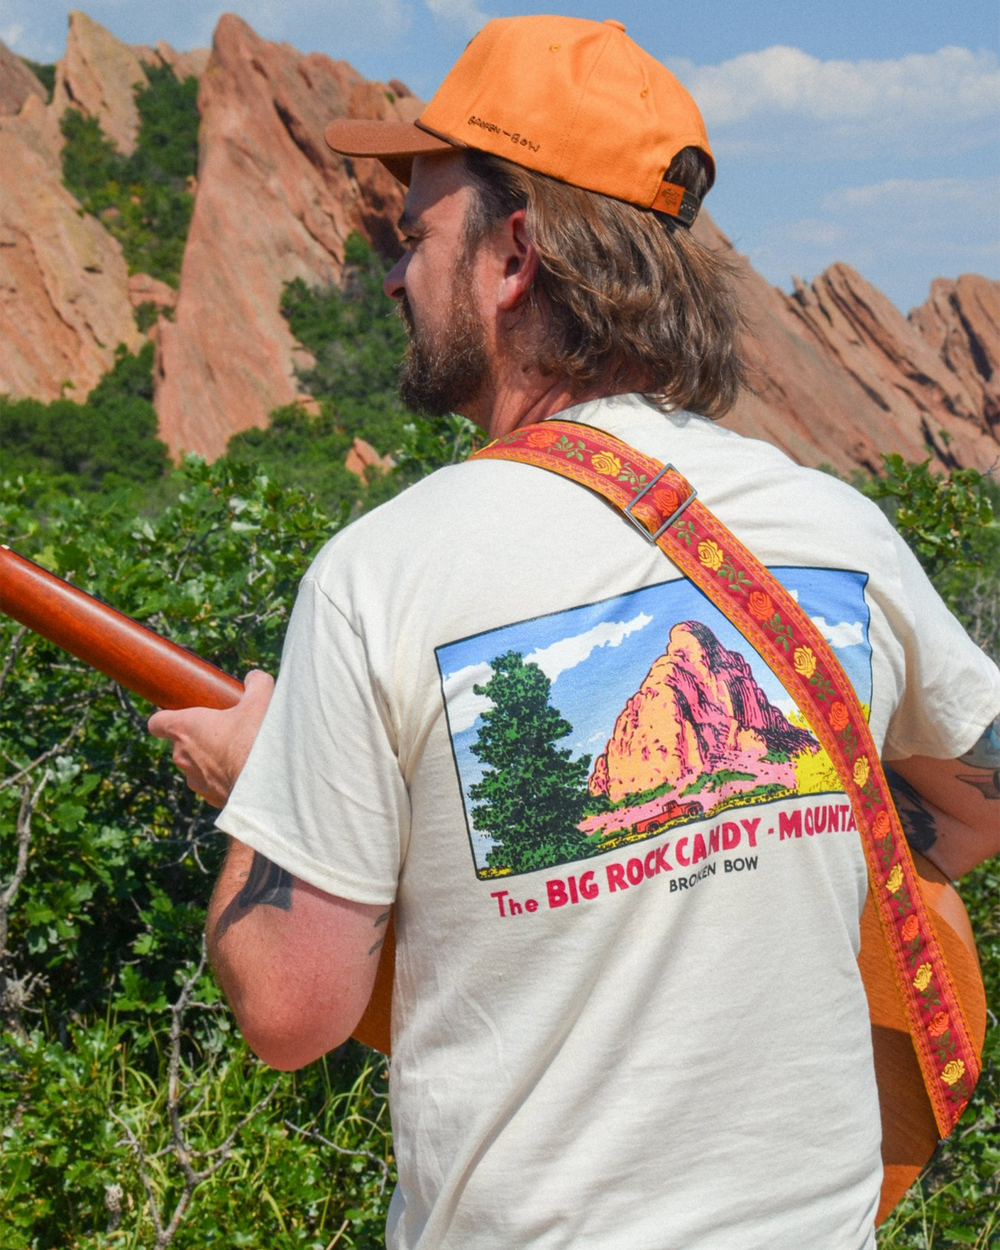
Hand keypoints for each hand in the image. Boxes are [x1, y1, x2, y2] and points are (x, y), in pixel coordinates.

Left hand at [148, 669, 274, 807]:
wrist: (268, 781)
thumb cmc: (256, 738)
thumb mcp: (259, 701)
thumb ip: (255, 684)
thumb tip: (255, 677)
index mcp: (185, 728)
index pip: (156, 722)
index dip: (165, 718)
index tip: (180, 715)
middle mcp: (183, 755)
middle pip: (180, 744)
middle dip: (198, 738)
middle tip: (224, 731)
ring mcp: (194, 779)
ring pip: (195, 766)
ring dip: (209, 760)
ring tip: (236, 754)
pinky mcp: (210, 797)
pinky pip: (210, 785)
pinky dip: (222, 779)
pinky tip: (243, 773)